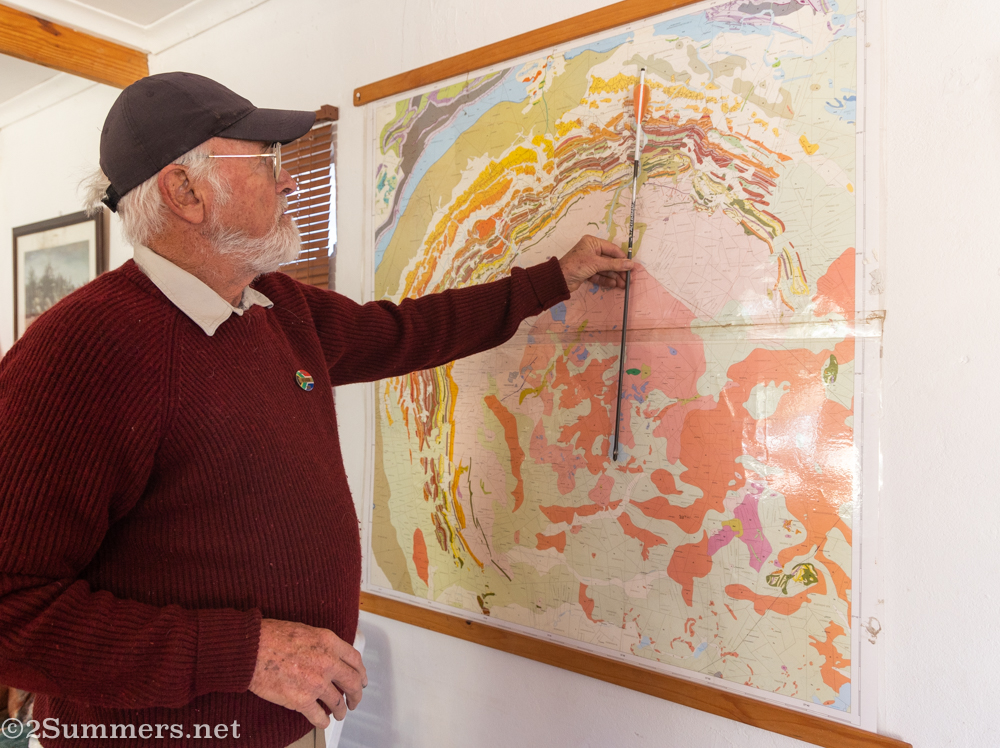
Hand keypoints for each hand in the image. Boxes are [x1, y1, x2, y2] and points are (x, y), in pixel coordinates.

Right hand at [248, 619, 367, 725]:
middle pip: (353, 682)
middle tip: (355, 700)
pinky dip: (323, 721)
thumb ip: (323, 645)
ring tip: (339, 713)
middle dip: (356, 694)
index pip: (355, 660)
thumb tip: (330, 656)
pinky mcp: (301, 700)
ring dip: (340, 710)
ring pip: (337, 702)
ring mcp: (316, 683)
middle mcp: (327, 662)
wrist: (251, 649)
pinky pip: (319, 716)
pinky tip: (323, 721)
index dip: (361, 672)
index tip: (362, 678)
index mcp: (329, 642)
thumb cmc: (271, 636)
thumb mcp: (306, 631)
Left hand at [558, 235, 633, 292]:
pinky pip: (600, 275)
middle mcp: (591, 250)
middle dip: (619, 270)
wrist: (559, 279)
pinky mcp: (587, 272)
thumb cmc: (576, 266)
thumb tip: (630, 264)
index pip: (612, 249)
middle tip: (629, 279)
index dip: (623, 258)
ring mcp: (589, 262)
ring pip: (606, 269)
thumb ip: (614, 264)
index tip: (631, 267)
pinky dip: (606, 280)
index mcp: (593, 243)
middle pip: (610, 260)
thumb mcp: (597, 263)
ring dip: (615, 277)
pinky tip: (614, 284)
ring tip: (623, 285)